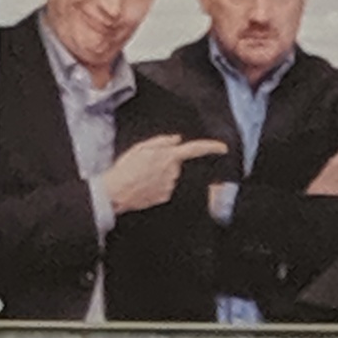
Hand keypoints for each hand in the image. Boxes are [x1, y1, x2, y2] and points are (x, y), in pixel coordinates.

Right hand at [102, 132, 223, 211]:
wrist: (115, 192)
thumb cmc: (125, 170)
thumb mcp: (141, 148)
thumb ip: (162, 141)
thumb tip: (176, 140)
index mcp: (169, 156)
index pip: (195, 149)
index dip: (211, 147)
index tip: (222, 148)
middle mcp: (172, 172)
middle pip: (176, 164)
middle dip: (166, 163)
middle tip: (147, 166)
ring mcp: (169, 186)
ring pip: (170, 177)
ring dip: (160, 175)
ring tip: (142, 177)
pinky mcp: (165, 197)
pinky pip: (165, 188)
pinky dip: (156, 187)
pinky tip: (144, 186)